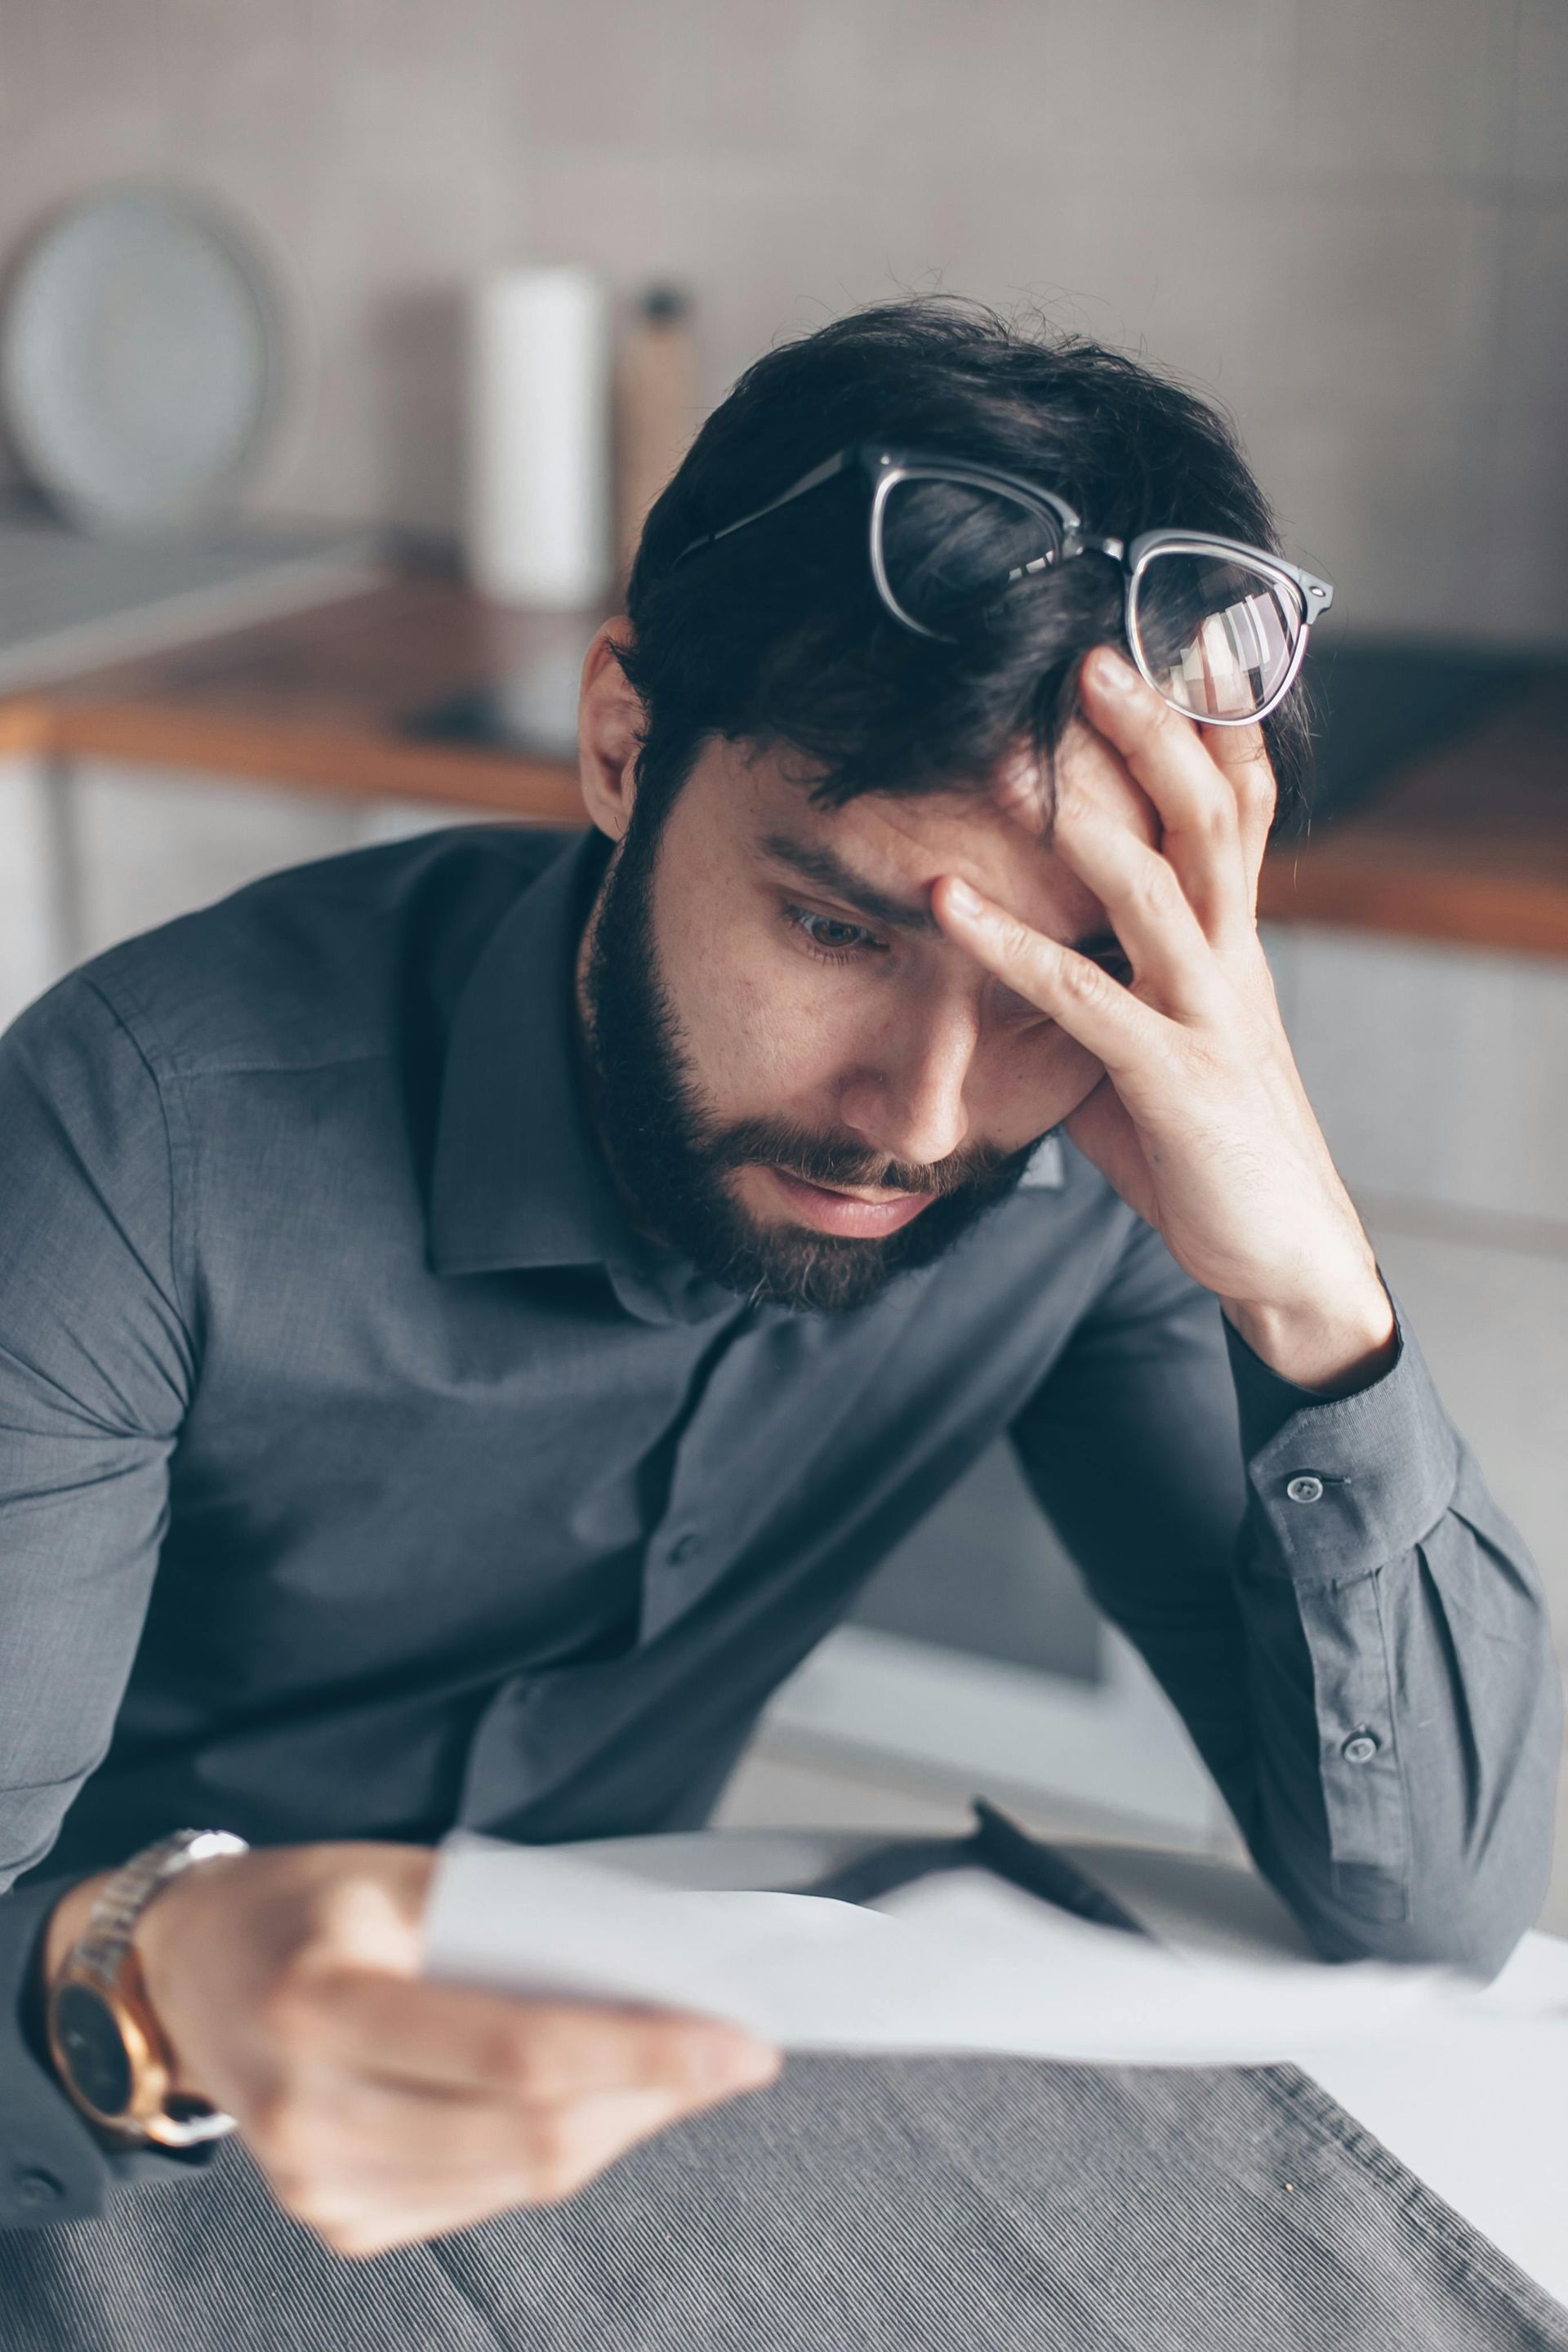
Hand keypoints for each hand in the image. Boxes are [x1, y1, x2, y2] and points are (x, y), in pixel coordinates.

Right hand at [46, 1843, 778, 2257]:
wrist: (186, 1972)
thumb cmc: (305, 1905)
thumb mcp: (401, 1878)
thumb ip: (512, 1927)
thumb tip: (650, 1973)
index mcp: (321, 2003)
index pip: (515, 2051)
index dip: (641, 2052)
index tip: (740, 2039)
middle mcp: (309, 2112)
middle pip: (528, 2132)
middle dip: (654, 2095)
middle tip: (736, 2053)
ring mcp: (315, 2183)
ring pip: (518, 2178)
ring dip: (619, 2125)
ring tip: (683, 2070)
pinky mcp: (334, 2220)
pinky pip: (480, 2200)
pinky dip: (555, 2150)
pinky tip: (598, 2103)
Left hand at [932, 645, 1394, 1393]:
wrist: (1285, 1258)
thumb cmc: (1209, 1149)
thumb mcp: (1154, 1047)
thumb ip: (1101, 987)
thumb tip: (1020, 954)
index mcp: (1234, 942)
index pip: (1236, 807)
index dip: (1209, 723)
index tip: (1166, 641)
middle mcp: (1234, 960)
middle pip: (1210, 814)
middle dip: (1156, 729)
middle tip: (1092, 653)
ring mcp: (1210, 1016)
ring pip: (1166, 884)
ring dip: (1094, 809)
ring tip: (1027, 743)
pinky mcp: (1177, 1080)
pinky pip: (1086, 998)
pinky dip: (1010, 944)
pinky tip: (946, 902)